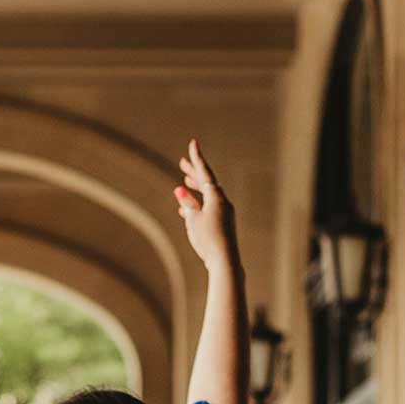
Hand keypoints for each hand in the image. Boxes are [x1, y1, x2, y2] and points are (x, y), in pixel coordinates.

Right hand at [174, 137, 239, 273]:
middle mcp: (222, 201)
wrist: (224, 261)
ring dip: (195, 188)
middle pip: (206, 182)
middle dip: (194, 172)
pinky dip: (197, 203)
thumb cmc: (208, 239)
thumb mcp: (193, 220)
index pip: (204, 172)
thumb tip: (180, 192)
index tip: (193, 142)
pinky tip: (186, 208)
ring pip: (207, 195)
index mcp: (216, 197)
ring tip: (184, 182)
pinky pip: (208, 207)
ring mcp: (224, 212)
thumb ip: (187, 204)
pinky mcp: (222, 223)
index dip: (197, 157)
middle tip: (182, 162)